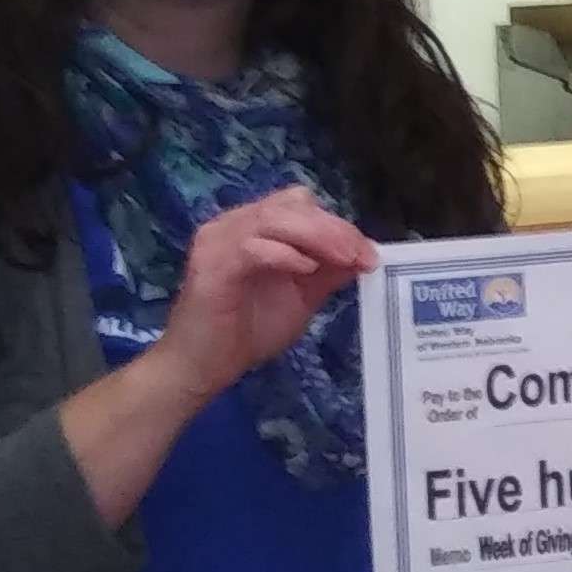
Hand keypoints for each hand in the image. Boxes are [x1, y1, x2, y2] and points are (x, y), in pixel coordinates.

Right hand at [151, 188, 375, 406]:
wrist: (203, 367)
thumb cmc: (248, 332)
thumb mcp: (301, 297)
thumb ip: (328, 273)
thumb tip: (363, 254)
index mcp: (253, 227)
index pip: (300, 206)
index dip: (338, 224)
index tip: (369, 254)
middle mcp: (233, 224)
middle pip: (290, 204)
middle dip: (333, 228)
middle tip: (360, 256)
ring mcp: (218, 240)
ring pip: (274, 218)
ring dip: (316, 237)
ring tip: (343, 260)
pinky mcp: (211, 264)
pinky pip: (252, 246)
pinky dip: (284, 254)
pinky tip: (305, 271)